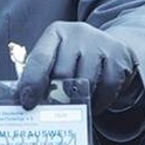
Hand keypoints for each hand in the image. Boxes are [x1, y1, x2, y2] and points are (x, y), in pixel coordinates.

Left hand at [17, 22, 136, 113]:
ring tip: (75, 108)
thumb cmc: (73, 57)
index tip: (27, 103)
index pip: (40, 58)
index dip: (32, 82)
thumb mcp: (55, 57)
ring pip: (87, 81)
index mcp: (56, 33)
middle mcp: (78, 33)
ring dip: (80, 100)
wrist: (110, 45)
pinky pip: (108, 86)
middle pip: (63, 73)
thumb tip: (25, 102)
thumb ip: (41, 74)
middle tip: (54, 111)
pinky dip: (100, 101)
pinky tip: (94, 103)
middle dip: (56, 96)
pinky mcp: (120, 55)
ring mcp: (101, 42)